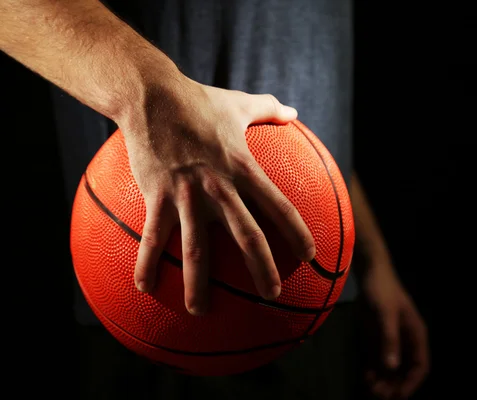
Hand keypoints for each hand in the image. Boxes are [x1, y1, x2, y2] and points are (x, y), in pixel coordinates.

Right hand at [118, 73, 315, 315]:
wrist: (152, 96)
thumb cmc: (198, 100)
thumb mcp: (239, 103)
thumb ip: (270, 109)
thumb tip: (295, 111)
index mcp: (243, 168)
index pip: (279, 206)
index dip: (297, 232)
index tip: (309, 255)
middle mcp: (219, 186)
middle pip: (247, 236)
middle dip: (263, 269)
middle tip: (273, 296)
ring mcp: (187, 194)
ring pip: (198, 248)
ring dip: (199, 284)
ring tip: (201, 312)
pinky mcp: (158, 195)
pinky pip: (153, 237)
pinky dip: (148, 263)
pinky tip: (144, 288)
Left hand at [361, 257, 429, 398]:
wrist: (368, 272)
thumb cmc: (382, 290)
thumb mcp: (385, 314)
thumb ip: (389, 339)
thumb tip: (392, 367)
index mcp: (416, 335)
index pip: (420, 366)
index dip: (411, 383)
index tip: (398, 396)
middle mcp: (405, 340)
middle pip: (404, 371)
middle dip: (394, 385)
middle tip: (378, 395)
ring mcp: (390, 339)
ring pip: (390, 368)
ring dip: (383, 380)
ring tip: (371, 389)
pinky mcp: (376, 337)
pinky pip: (377, 359)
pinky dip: (373, 370)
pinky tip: (365, 377)